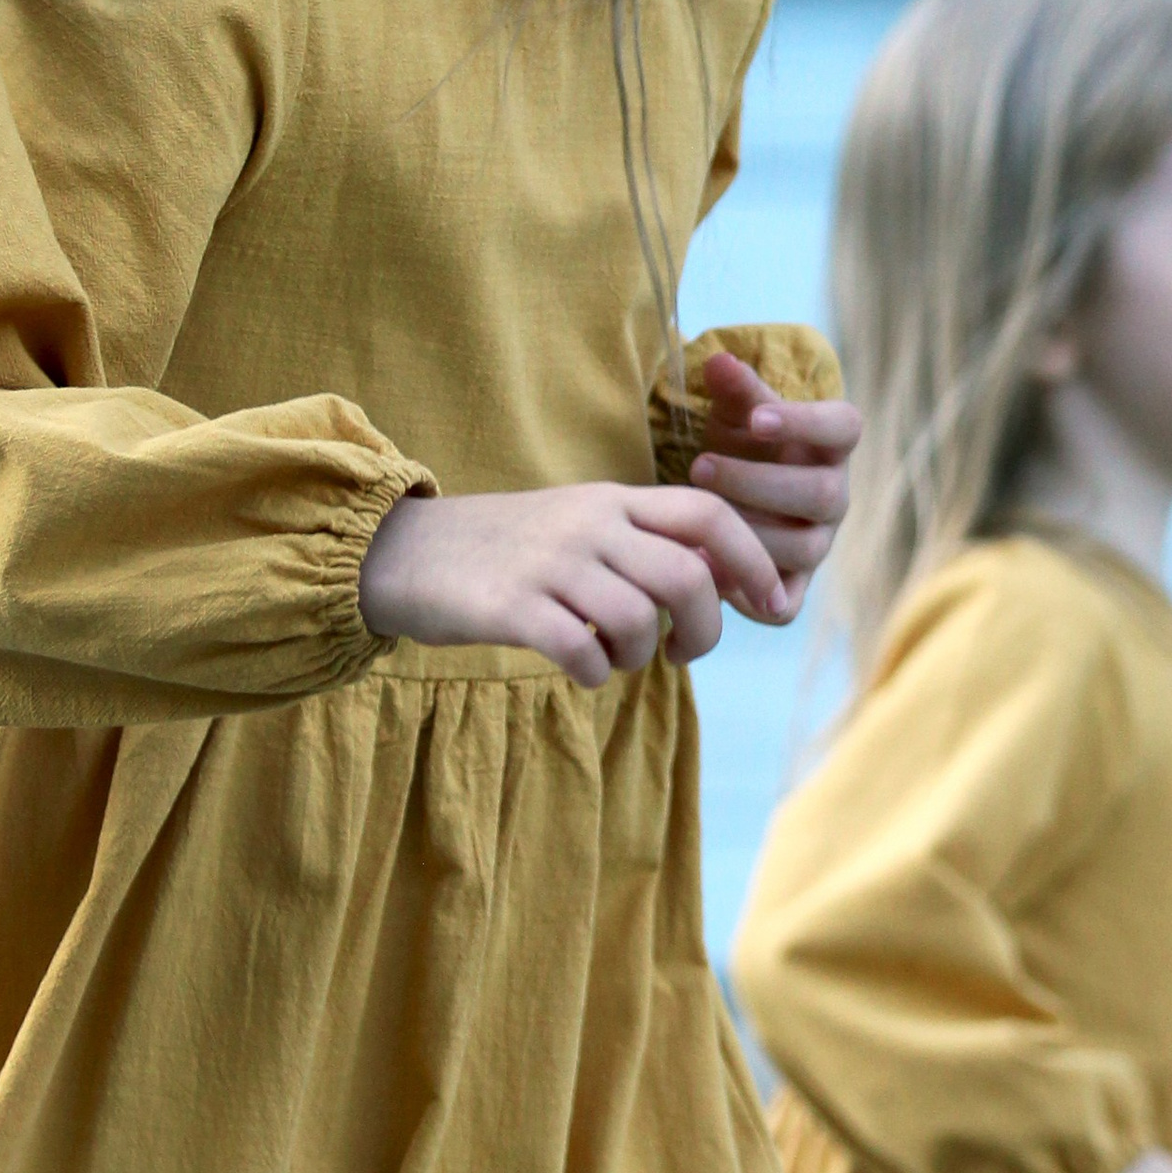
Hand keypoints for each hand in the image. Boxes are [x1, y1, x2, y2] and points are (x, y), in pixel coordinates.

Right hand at [358, 480, 789, 687]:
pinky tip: (580, 668)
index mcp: (612, 500)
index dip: (752, 559)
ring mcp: (549, 564)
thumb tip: (715, 586)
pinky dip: (593, 671)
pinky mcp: (510, 607)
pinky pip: (580, 650)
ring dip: (639, 655)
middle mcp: (587, 525)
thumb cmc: (503, 550)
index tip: (768, 601)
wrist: (403, 553)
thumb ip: (639, 542)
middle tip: (682, 652)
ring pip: (638, 619)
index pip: (708, 514)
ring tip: (614, 657)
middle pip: (687, 576)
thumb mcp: (577, 524)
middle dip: (705, 627)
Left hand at [687, 350, 860, 627]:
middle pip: (822, 495)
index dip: (805, 423)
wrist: (737, 489)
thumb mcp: (736, 411)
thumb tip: (717, 360)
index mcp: (831, 443)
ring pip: (806, 548)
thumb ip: (733, 387)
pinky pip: (788, 604)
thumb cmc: (742, 442)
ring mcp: (819, 542)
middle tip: (700, 466)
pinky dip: (752, 597)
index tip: (757, 418)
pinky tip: (711, 570)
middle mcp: (836, 495)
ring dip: (750, 532)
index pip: (843, 427)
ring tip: (698, 516)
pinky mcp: (795, 584)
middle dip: (757, 482)